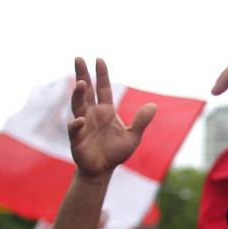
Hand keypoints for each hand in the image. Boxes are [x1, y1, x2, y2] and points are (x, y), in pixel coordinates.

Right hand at [69, 57, 156, 178]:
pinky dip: (75, 124)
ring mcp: (83, 124)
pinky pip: (74, 129)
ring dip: (78, 94)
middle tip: (78, 58)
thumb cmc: (115, 152)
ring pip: (77, 105)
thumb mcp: (133, 137)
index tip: (99, 59)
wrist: (102, 170)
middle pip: (86, 90)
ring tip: (80, 83)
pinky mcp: (76, 139)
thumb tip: (154, 105)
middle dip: (82, 74)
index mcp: (106, 111)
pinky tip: (79, 120)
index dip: (101, 74)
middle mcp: (92, 113)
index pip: (103, 88)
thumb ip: (141, 121)